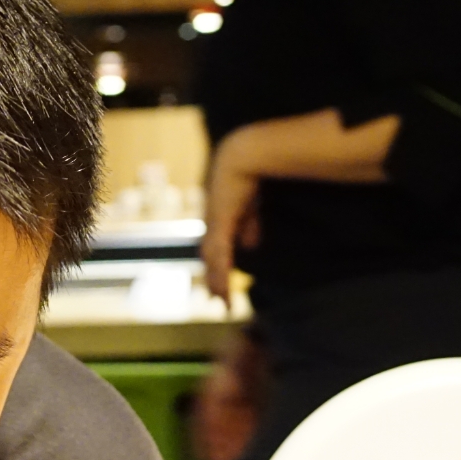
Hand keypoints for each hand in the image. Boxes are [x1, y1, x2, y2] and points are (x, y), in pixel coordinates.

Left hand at [201, 132, 261, 302]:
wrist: (242, 157)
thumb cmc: (249, 173)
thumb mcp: (251, 205)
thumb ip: (249, 226)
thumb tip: (250, 247)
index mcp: (217, 219)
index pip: (214, 248)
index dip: (215, 267)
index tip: (219, 285)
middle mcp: (211, 224)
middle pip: (209, 259)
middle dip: (213, 280)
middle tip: (216, 301)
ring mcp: (214, 225)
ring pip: (213, 262)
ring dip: (217, 283)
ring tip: (221, 302)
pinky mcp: (221, 225)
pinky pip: (221, 256)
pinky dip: (221, 274)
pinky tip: (223, 288)